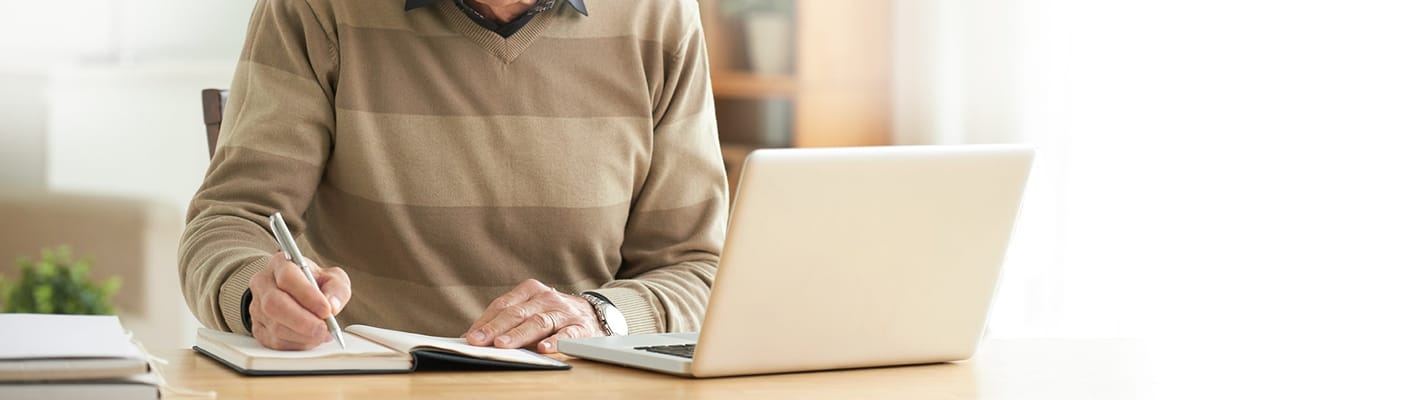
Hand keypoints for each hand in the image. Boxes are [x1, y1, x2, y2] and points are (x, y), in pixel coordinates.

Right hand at [248, 252, 351, 349]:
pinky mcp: (258, 328)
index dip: (307, 296)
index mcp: (281, 264)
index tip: (326, 310)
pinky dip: (296, 344)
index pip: (288, 278)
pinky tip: (310, 339)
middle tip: (323, 329)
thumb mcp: (333, 278)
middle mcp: (263, 283)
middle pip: (274, 304)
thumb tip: (332, 306)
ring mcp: (257, 307)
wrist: (297, 293)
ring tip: (322, 334)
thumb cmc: (315, 283)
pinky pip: (274, 341)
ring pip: (274, 326)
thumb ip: (336, 288)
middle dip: (302, 321)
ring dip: (302, 335)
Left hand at [464, 279, 604, 352]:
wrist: (594, 313)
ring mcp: (564, 312)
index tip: (470, 337)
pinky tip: (543, 349)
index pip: (503, 305)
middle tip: (479, 341)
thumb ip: (504, 321)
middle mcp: (546, 298)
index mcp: (530, 291)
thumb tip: (471, 336)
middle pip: (517, 313)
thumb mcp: (529, 310)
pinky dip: (555, 342)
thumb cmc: (553, 314)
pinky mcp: (580, 327)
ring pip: (538, 322)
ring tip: (503, 345)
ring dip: (519, 335)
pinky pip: (567, 334)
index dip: (485, 321)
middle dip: (496, 328)